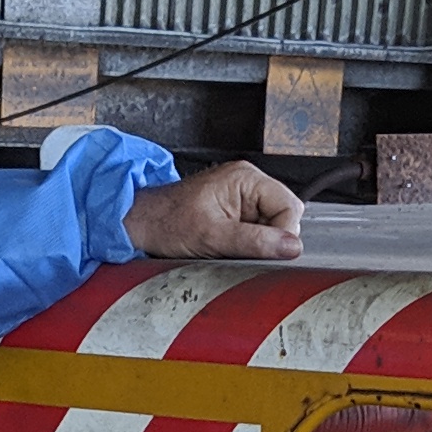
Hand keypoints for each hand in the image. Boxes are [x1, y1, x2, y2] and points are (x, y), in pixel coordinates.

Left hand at [126, 161, 304, 261]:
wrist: (140, 225)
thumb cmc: (166, 222)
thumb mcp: (213, 236)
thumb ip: (255, 241)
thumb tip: (291, 247)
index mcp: (245, 178)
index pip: (289, 207)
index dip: (284, 234)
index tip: (271, 253)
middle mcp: (246, 183)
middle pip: (283, 216)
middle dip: (270, 239)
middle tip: (245, 250)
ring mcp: (241, 198)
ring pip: (271, 227)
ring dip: (258, 244)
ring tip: (230, 247)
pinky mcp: (234, 213)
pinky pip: (256, 231)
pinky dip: (248, 245)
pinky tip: (229, 247)